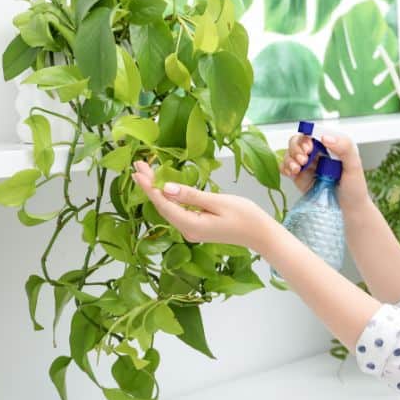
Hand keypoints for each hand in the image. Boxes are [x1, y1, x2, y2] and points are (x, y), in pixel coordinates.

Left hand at [131, 160, 269, 252]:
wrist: (262, 234)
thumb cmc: (246, 217)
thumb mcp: (219, 202)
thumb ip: (191, 195)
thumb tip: (166, 188)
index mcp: (191, 225)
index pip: (163, 203)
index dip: (149, 187)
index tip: (137, 170)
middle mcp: (187, 230)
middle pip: (163, 206)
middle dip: (150, 186)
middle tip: (138, 165)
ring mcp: (192, 230)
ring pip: (168, 209)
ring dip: (158, 191)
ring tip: (147, 173)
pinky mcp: (197, 227)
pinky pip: (177, 211)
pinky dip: (168, 197)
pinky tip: (164, 188)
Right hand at [279, 132, 370, 210]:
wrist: (349, 210)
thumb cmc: (354, 187)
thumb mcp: (355, 165)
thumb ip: (345, 147)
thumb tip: (325, 137)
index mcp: (330, 146)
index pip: (313, 133)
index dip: (307, 138)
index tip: (309, 148)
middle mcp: (317, 153)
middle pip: (298, 141)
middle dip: (296, 148)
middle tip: (304, 159)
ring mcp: (307, 165)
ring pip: (290, 153)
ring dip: (289, 158)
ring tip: (297, 169)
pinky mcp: (300, 178)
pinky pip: (286, 168)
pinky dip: (284, 167)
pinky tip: (291, 173)